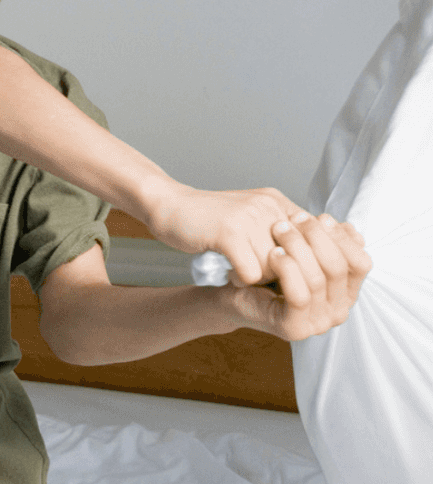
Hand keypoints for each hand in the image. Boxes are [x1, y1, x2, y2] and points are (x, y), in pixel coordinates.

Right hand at [145, 185, 305, 285]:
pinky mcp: (229, 233)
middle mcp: (269, 207)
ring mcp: (249, 218)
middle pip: (296, 257)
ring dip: (258, 278)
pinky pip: (251, 272)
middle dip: (281, 273)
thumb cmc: (206, 219)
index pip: (316, 237)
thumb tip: (305, 260)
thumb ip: (275, 231)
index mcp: (277, 203)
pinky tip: (230, 274)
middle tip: (264, 278)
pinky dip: (240, 280)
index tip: (291, 275)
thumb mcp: (248, 217)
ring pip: (274, 267)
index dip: (307, 261)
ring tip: (242, 274)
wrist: (168, 205)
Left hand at [226, 213, 371, 340]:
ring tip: (279, 229)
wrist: (233, 294)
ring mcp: (318, 324)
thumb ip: (327, 242)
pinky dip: (288, 270)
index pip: (361, 262)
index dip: (343, 237)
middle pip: (338, 268)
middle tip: (295, 218)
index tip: (321, 216)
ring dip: (298, 248)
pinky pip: (300, 296)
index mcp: (347, 294)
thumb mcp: (303, 252)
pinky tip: (273, 253)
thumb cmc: (270, 272)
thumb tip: (349, 227)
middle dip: (317, 237)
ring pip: (317, 279)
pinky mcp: (295, 329)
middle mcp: (338, 312)